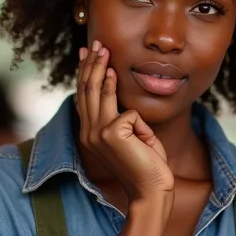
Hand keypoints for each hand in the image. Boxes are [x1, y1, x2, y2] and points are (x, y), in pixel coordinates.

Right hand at [76, 40, 174, 204]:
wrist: (151, 191)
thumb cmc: (146, 165)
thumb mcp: (131, 136)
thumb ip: (121, 117)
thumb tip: (115, 86)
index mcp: (89, 135)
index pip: (84, 97)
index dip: (85, 73)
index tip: (87, 53)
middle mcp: (88, 134)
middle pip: (88, 90)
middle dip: (92, 64)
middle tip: (97, 43)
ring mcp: (97, 134)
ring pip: (100, 92)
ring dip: (102, 68)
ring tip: (106, 51)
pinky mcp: (111, 134)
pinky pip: (130, 114)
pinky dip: (141, 126)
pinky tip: (142, 141)